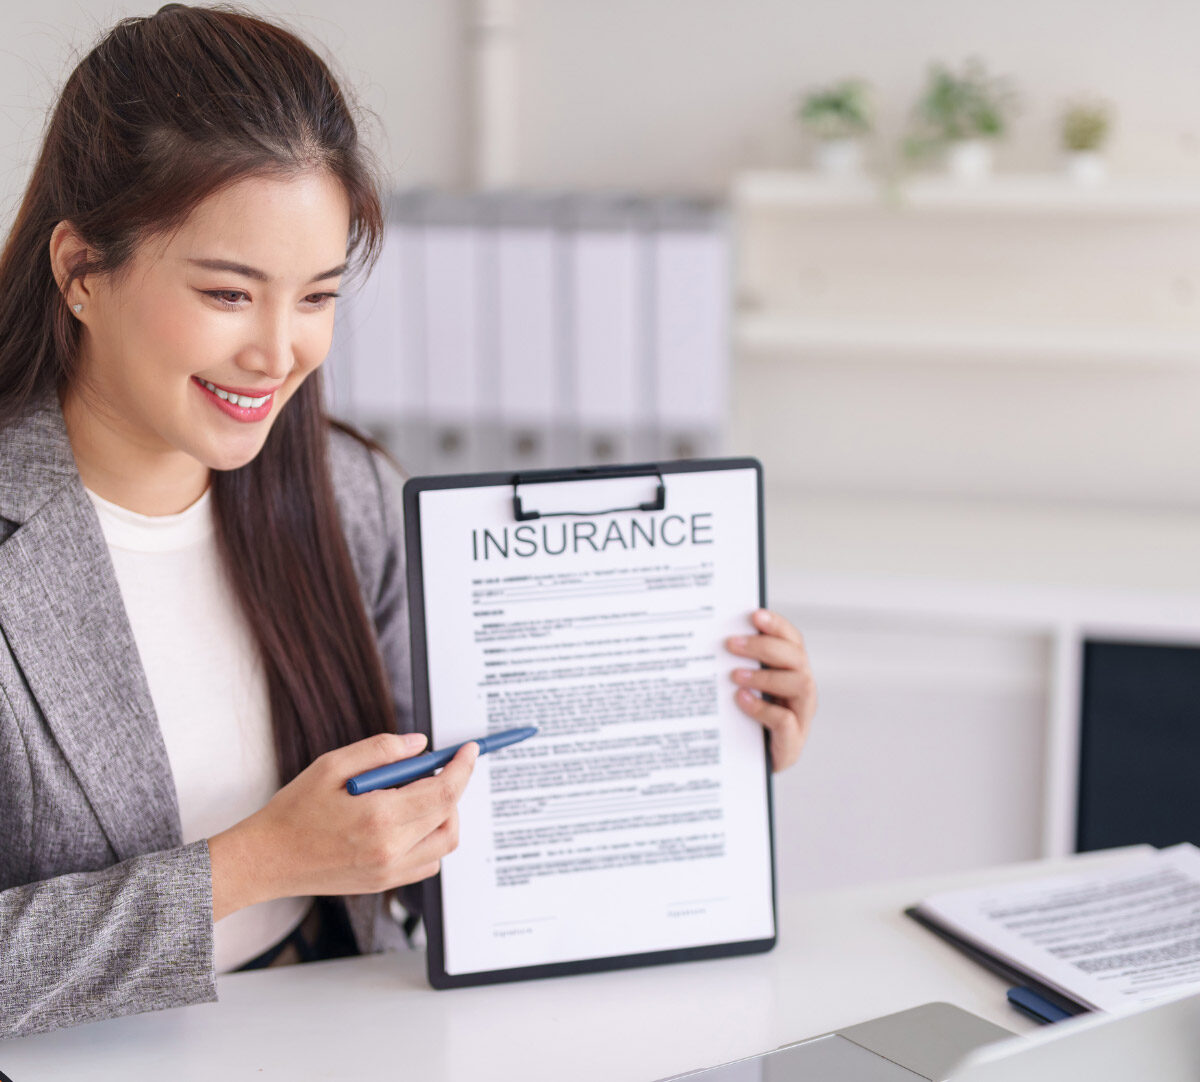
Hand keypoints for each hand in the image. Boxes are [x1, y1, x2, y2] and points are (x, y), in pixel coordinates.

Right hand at [209, 732, 477, 920]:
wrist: (266, 859)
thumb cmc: (294, 810)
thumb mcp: (332, 765)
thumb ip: (381, 750)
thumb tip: (421, 744)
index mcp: (379, 818)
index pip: (443, 792)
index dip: (462, 768)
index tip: (469, 750)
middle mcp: (391, 851)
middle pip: (450, 817)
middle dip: (452, 786)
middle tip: (431, 768)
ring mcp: (389, 873)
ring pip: (445, 843)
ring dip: (444, 814)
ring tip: (415, 794)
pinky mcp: (384, 884)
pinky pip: (428, 862)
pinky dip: (431, 838)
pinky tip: (406, 820)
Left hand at [726, 609, 816, 771]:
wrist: (747, 766)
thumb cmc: (744, 721)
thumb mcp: (741, 688)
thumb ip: (737, 665)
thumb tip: (713, 640)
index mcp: (792, 671)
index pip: (792, 640)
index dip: (777, 625)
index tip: (754, 614)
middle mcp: (802, 691)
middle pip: (796, 657)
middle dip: (764, 646)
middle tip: (731, 643)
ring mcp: (801, 717)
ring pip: (800, 684)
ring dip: (766, 675)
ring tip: (735, 675)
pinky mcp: (791, 743)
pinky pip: (786, 721)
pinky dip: (763, 708)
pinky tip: (742, 701)